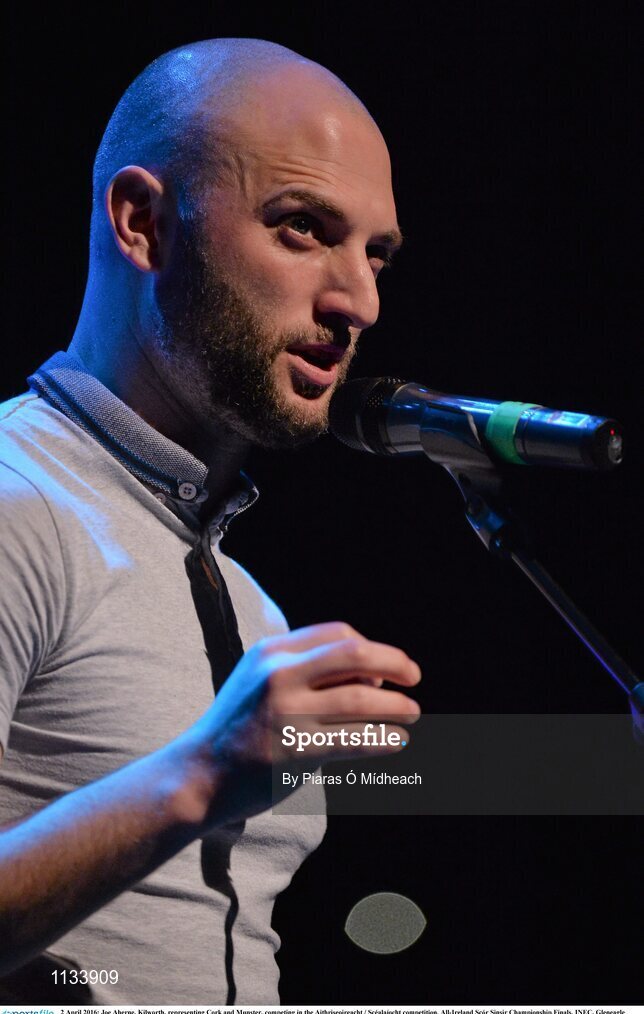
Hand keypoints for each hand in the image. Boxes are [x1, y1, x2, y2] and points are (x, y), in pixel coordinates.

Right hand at [182, 622, 420, 824]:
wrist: (199, 775)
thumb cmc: (239, 728)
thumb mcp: (261, 680)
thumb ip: (304, 669)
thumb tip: (373, 672)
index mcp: (271, 652)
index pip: (337, 634)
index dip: (369, 648)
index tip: (383, 670)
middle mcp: (279, 674)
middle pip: (354, 654)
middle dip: (395, 662)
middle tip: (415, 678)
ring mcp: (287, 712)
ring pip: (362, 698)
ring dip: (396, 706)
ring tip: (412, 714)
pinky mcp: (297, 750)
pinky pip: (356, 738)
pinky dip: (384, 738)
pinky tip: (396, 741)